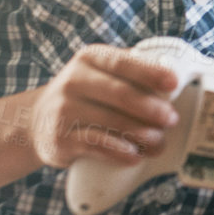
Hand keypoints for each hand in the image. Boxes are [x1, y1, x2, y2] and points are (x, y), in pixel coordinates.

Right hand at [29, 45, 179, 168]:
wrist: (36, 121)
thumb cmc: (85, 95)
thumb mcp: (100, 74)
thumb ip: (131, 73)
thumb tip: (176, 83)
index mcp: (90, 58)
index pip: (123, 62)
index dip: (151, 73)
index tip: (174, 83)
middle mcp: (73, 80)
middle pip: (121, 94)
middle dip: (152, 109)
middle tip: (171, 120)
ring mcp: (63, 110)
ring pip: (111, 123)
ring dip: (142, 135)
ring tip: (160, 143)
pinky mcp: (59, 139)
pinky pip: (96, 146)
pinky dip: (120, 152)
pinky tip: (135, 156)